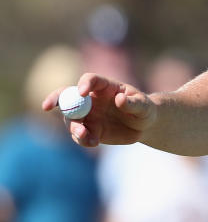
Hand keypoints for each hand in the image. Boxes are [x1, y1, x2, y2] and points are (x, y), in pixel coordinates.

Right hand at [41, 72, 157, 147]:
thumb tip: (120, 99)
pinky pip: (79, 135)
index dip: (83, 83)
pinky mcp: (89, 130)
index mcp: (105, 86)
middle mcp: (91, 99)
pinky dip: (82, 139)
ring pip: (71, 119)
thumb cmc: (145, 109)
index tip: (82, 92)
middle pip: (68, 96)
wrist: (144, 126)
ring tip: (84, 135)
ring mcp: (88, 115)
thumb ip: (133, 103)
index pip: (89, 79)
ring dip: (73, 127)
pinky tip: (94, 142)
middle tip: (47, 107)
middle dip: (55, 99)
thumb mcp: (145, 106)